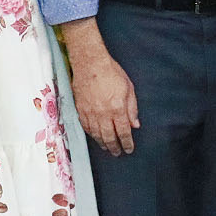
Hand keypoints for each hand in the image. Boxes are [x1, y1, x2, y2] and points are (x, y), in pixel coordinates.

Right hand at [62, 20, 137, 156]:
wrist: (90, 63)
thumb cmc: (111, 72)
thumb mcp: (128, 88)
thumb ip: (132, 108)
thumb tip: (135, 124)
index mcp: (117, 108)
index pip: (123, 132)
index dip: (127, 143)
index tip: (129, 149)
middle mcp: (103, 113)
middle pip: (109, 137)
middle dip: (115, 147)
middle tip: (118, 153)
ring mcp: (90, 112)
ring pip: (96, 134)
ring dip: (102, 143)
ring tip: (107, 148)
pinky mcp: (80, 109)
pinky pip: (86, 127)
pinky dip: (91, 134)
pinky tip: (95, 137)